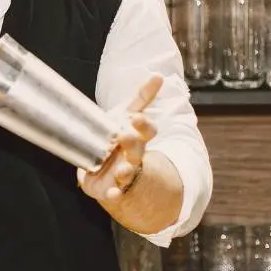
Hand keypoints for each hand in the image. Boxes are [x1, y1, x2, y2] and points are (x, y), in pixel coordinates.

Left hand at [78, 74, 161, 202]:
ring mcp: (126, 173)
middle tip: (124, 136)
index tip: (136, 117)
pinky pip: (116, 194)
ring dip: (126, 171)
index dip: (143, 124)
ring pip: (129, 173)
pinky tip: (111, 196)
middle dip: (132, 144)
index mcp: (137, 138)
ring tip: (121, 171)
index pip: (147, 130)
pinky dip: (114, 196)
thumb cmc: (120, 140)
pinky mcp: (114, 189)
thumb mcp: (127, 117)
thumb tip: (158, 75)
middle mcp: (134, 156)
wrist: (111, 172)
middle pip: (137, 150)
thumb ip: (142, 98)